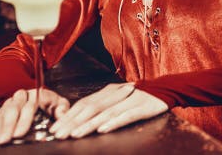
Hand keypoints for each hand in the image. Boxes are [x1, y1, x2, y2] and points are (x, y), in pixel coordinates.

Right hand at [0, 87, 68, 145]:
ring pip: (2, 113)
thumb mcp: (60, 104)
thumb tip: (60, 113)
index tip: (19, 135)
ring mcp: (11, 101)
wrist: (41, 97)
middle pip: (13, 109)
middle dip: (8, 126)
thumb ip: (62, 108)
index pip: (30, 106)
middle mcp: (22, 96)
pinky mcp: (4, 108)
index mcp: (37, 94)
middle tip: (4, 141)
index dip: (23, 121)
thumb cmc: (52, 104)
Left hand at [49, 82, 168, 138]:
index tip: (54, 128)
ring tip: (75, 134)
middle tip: (58, 134)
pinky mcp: (143, 107)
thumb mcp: (118, 98)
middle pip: (91, 108)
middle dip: (72, 122)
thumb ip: (101, 106)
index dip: (68, 115)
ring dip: (88, 124)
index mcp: (108, 91)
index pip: (84, 103)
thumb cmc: (140, 97)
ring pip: (105, 112)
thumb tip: (78, 119)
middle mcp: (116, 93)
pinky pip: (126, 115)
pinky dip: (113, 122)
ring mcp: (130, 99)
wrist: (167, 88)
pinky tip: (103, 129)